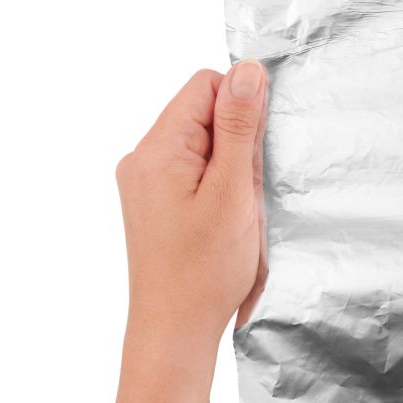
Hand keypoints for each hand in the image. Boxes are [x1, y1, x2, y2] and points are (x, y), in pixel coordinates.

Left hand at [115, 62, 268, 364]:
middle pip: (208, 115)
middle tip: (246, 193)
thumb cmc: (203, 271)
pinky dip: (225, 189)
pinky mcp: (161, 203)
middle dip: (242, 146)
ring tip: (237, 213)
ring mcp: (150, 183)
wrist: (176, 332)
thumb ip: (239, 127)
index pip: (206, 87)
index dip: (243, 108)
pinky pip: (201, 173)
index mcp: (157, 149)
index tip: (257, 150)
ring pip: (209, 146)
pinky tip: (230, 221)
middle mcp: (145, 159)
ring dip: (236, 172)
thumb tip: (247, 70)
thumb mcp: (233, 192)